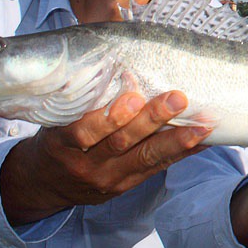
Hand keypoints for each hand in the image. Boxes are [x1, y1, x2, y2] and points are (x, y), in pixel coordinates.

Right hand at [0, 90, 211, 223]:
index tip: (133, 95)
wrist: (43, 184)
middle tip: (177, 98)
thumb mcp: (55, 120)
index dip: (110, 116)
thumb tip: (118, 62)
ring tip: (204, 123)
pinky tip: (204, 140)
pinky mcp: (126, 185)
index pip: (84, 132)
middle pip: (121, 142)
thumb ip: (81, 99)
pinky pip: (156, 168)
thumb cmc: (54, 140)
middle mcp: (87, 164)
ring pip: (145, 158)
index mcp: (62, 144)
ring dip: (178, 139)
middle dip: (152, 120)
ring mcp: (109, 178)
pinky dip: (182, 153)